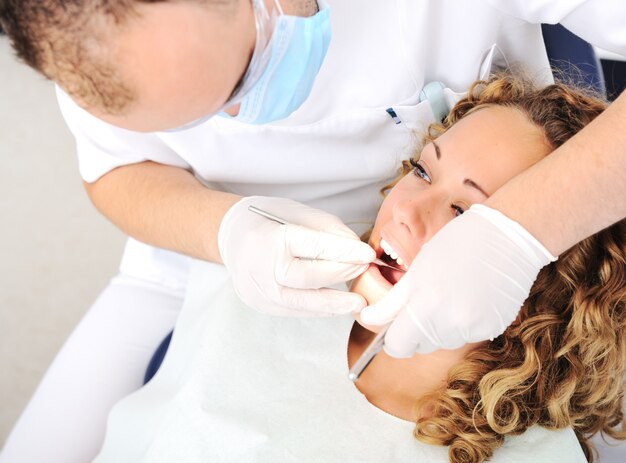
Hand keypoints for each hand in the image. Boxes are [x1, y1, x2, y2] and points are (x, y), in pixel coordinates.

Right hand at [218, 196, 375, 315]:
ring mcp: (257, 289)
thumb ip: (328, 230)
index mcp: (271, 237)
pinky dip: (317, 308)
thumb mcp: (297, 213)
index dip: (344, 252)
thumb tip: (357, 250)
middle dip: (341, 273)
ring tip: (357, 302)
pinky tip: (335, 306)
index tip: (368, 254)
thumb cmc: (268, 220)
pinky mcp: (258, 303)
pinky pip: (293, 310)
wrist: (232, 236)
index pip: (314, 247)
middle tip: (364, 270)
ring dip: (333, 303)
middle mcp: (261, 266)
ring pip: (302, 302)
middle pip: (308, 277)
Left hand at [359, 204, 556, 355]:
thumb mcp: (417, 270)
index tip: (397, 326)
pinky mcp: (493, 328)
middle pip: (421, 345)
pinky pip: (467, 336)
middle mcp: (451, 321)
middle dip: (418, 330)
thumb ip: (392, 302)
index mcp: (427, 303)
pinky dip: (464, 324)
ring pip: (444, 342)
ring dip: (441, 327)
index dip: (394, 338)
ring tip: (452, 294)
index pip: (397, 346)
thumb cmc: (458, 245)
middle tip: (428, 299)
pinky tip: (471, 298)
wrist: (507, 237)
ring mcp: (474, 327)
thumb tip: (368, 319)